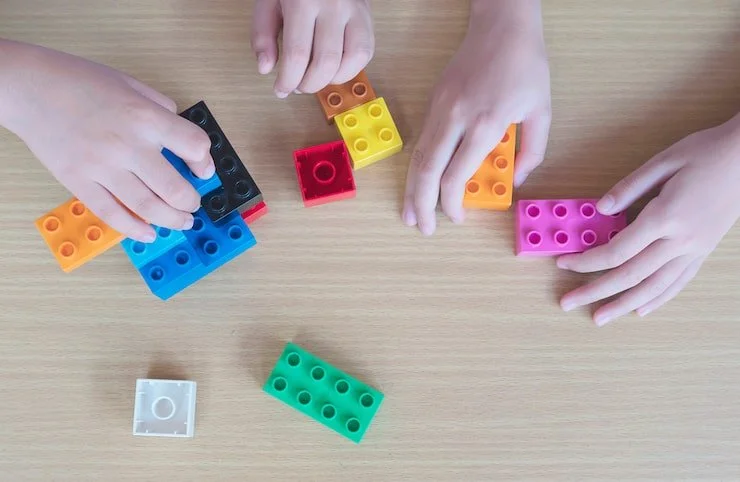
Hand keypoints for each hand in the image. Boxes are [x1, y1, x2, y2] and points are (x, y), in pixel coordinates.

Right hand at [0, 40, 214, 242]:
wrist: (29, 87)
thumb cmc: (80, 81)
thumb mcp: (131, 84)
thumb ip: (162, 109)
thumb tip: (181, 139)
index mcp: (145, 116)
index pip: (193, 146)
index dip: (204, 162)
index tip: (203, 170)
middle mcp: (127, 144)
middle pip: (175, 188)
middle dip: (191, 202)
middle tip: (193, 205)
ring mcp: (101, 166)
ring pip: (148, 207)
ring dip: (171, 221)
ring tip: (181, 222)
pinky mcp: (78, 182)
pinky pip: (111, 214)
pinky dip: (134, 229)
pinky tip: (148, 233)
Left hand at [251, 0, 373, 97]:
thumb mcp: (268, 1)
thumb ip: (262, 34)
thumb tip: (266, 69)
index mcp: (302, 0)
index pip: (297, 53)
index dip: (288, 80)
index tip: (281, 90)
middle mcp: (333, 5)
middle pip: (325, 63)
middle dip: (309, 85)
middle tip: (298, 87)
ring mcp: (354, 11)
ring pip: (350, 61)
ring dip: (330, 81)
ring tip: (315, 79)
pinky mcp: (367, 18)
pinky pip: (365, 54)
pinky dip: (349, 70)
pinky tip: (333, 69)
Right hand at [402, 0, 550, 234]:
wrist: (502, 24)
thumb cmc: (526, 65)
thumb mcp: (542, 111)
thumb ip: (532, 151)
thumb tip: (513, 180)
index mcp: (485, 122)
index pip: (456, 174)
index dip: (452, 202)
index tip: (457, 217)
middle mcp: (455, 116)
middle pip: (426, 170)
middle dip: (421, 204)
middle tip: (422, 228)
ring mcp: (439, 107)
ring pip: (417, 157)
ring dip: (410, 189)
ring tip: (409, 213)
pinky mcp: (433, 101)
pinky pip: (421, 142)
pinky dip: (417, 168)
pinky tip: (417, 183)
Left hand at [558, 114, 739, 325]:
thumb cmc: (707, 152)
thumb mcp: (663, 161)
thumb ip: (628, 187)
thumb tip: (600, 210)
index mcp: (665, 216)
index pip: (617, 250)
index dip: (586, 261)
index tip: (563, 263)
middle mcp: (681, 240)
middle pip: (630, 275)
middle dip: (595, 292)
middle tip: (568, 303)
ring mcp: (696, 249)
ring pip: (654, 287)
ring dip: (623, 305)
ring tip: (599, 318)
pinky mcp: (705, 251)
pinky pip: (678, 282)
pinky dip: (658, 299)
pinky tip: (640, 310)